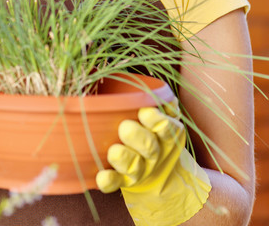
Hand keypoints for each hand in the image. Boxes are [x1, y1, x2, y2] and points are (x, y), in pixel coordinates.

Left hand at [96, 103, 210, 225]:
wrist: (159, 171)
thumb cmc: (153, 130)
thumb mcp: (162, 114)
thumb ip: (155, 100)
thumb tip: (142, 84)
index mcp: (166, 134)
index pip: (166, 127)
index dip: (157, 121)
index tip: (144, 111)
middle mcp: (156, 153)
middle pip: (150, 147)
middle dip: (138, 137)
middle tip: (125, 127)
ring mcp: (141, 169)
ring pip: (134, 167)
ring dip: (124, 158)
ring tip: (113, 151)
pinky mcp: (125, 181)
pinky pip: (117, 183)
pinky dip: (109, 182)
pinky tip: (102, 177)